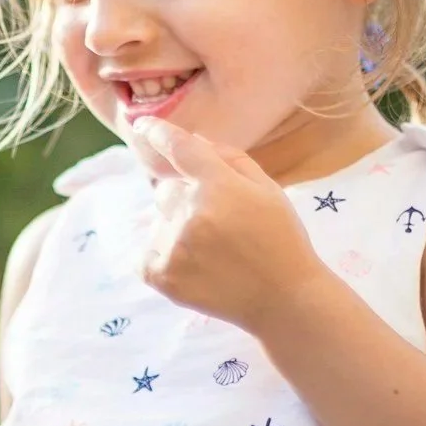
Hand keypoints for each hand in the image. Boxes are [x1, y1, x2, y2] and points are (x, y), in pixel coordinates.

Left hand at [127, 118, 325, 333]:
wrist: (283, 300)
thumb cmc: (280, 240)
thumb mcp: (268, 190)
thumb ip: (230, 159)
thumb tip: (192, 140)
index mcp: (220, 186)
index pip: (180, 149)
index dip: (158, 133)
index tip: (142, 125)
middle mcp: (191, 213)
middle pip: (166, 190)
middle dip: (185, 199)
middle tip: (217, 223)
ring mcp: (174, 246)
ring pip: (158, 222)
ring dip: (176, 229)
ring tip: (212, 252)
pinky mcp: (162, 275)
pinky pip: (146, 252)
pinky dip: (163, 256)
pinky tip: (194, 266)